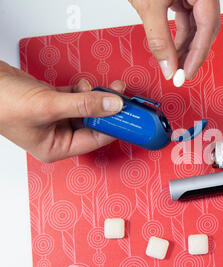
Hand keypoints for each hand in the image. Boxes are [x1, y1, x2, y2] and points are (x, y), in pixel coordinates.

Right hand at [0, 61, 125, 162]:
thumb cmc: (2, 103)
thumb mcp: (48, 106)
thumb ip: (84, 105)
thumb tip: (113, 105)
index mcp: (57, 148)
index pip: (96, 139)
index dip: (116, 127)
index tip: (132, 117)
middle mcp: (58, 135)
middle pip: (95, 123)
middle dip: (109, 109)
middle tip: (123, 97)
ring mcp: (56, 118)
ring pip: (88, 109)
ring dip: (97, 97)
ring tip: (106, 87)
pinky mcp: (54, 102)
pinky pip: (78, 98)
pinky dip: (84, 90)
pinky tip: (84, 85)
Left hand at [129, 0, 220, 80]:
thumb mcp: (149, 4)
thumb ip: (159, 38)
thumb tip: (167, 65)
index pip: (208, 27)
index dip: (197, 55)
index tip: (185, 74)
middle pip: (205, 29)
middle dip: (192, 54)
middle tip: (180, 74)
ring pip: (196, 27)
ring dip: (184, 48)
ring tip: (173, 65)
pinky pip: (187, 20)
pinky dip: (179, 36)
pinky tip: (172, 50)